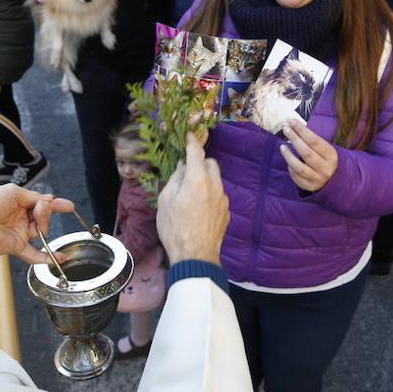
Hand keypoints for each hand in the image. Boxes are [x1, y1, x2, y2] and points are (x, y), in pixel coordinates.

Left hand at [0, 185, 74, 263]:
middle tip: (39, 211)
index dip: (55, 204)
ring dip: (43, 226)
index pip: (40, 203)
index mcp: (18, 203)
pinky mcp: (15, 246)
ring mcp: (18, 232)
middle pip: (43, 216)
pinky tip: (60, 258)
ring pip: (40, 231)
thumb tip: (49, 200)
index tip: (68, 206)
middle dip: (44, 213)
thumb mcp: (13, 191)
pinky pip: (34, 254)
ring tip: (36, 225)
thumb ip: (33, 196)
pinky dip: (47, 257)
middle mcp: (19, 218)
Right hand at [157, 133, 228, 264]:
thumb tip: (182, 167)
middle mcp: (215, 186)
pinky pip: (218, 195)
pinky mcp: (227, 212)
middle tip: (187, 171)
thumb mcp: (166, 201)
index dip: (191, 141)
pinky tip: (199, 208)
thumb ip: (175, 179)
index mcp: (197, 179)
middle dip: (200, 162)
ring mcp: (223, 199)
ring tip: (191, 194)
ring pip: (216, 179)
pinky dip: (210, 194)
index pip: (196, 152)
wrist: (196, 256)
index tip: (189, 135)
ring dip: (205, 179)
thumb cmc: (175, 228)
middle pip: (211, 163)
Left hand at [281, 118, 337, 191]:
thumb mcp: (325, 149)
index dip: (302, 130)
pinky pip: (296, 177)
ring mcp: (318, 179)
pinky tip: (287, 159)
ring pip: (300, 168)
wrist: (334, 179)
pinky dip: (291, 168)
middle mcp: (325, 168)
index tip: (292, 121)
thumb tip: (294, 126)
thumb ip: (312, 141)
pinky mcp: (309, 187)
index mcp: (331, 155)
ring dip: (289, 156)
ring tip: (282, 146)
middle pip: (307, 153)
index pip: (315, 141)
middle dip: (295, 139)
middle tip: (286, 129)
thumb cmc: (325, 158)